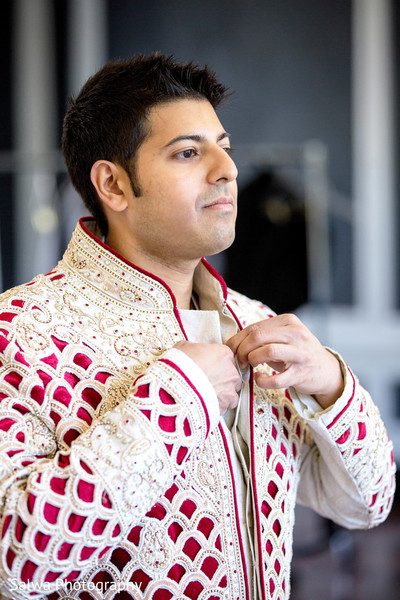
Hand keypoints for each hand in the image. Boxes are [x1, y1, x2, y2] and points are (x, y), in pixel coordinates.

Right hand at [174, 341, 241, 414]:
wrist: (177, 388)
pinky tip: (207, 405)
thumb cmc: (180, 366)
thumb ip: (193, 349)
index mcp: (223, 354)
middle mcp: (231, 371)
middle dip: (221, 379)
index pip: (226, 357)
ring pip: (231, 392)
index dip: (215, 363)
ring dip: (222, 394)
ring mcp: (230, 388)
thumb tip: (190, 351)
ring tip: (207, 396)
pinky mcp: (226, 404)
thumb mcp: (183, 348)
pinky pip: (227, 406)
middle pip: (231, 375)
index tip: (207, 368)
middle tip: (206, 382)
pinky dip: (219, 406)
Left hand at [225, 314, 343, 408]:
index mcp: (289, 321)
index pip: (255, 326)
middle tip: (239, 360)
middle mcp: (297, 334)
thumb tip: (234, 343)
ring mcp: (301, 354)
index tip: (231, 349)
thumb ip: (263, 336)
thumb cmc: (297, 353)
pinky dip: (262, 381)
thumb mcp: (284, 337)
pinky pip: (276, 379)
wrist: (326, 370)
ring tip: (249, 366)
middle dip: (242, 349)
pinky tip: (259, 379)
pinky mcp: (301, 374)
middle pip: (258, 336)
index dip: (238, 339)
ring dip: (252, 360)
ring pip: (268, 351)